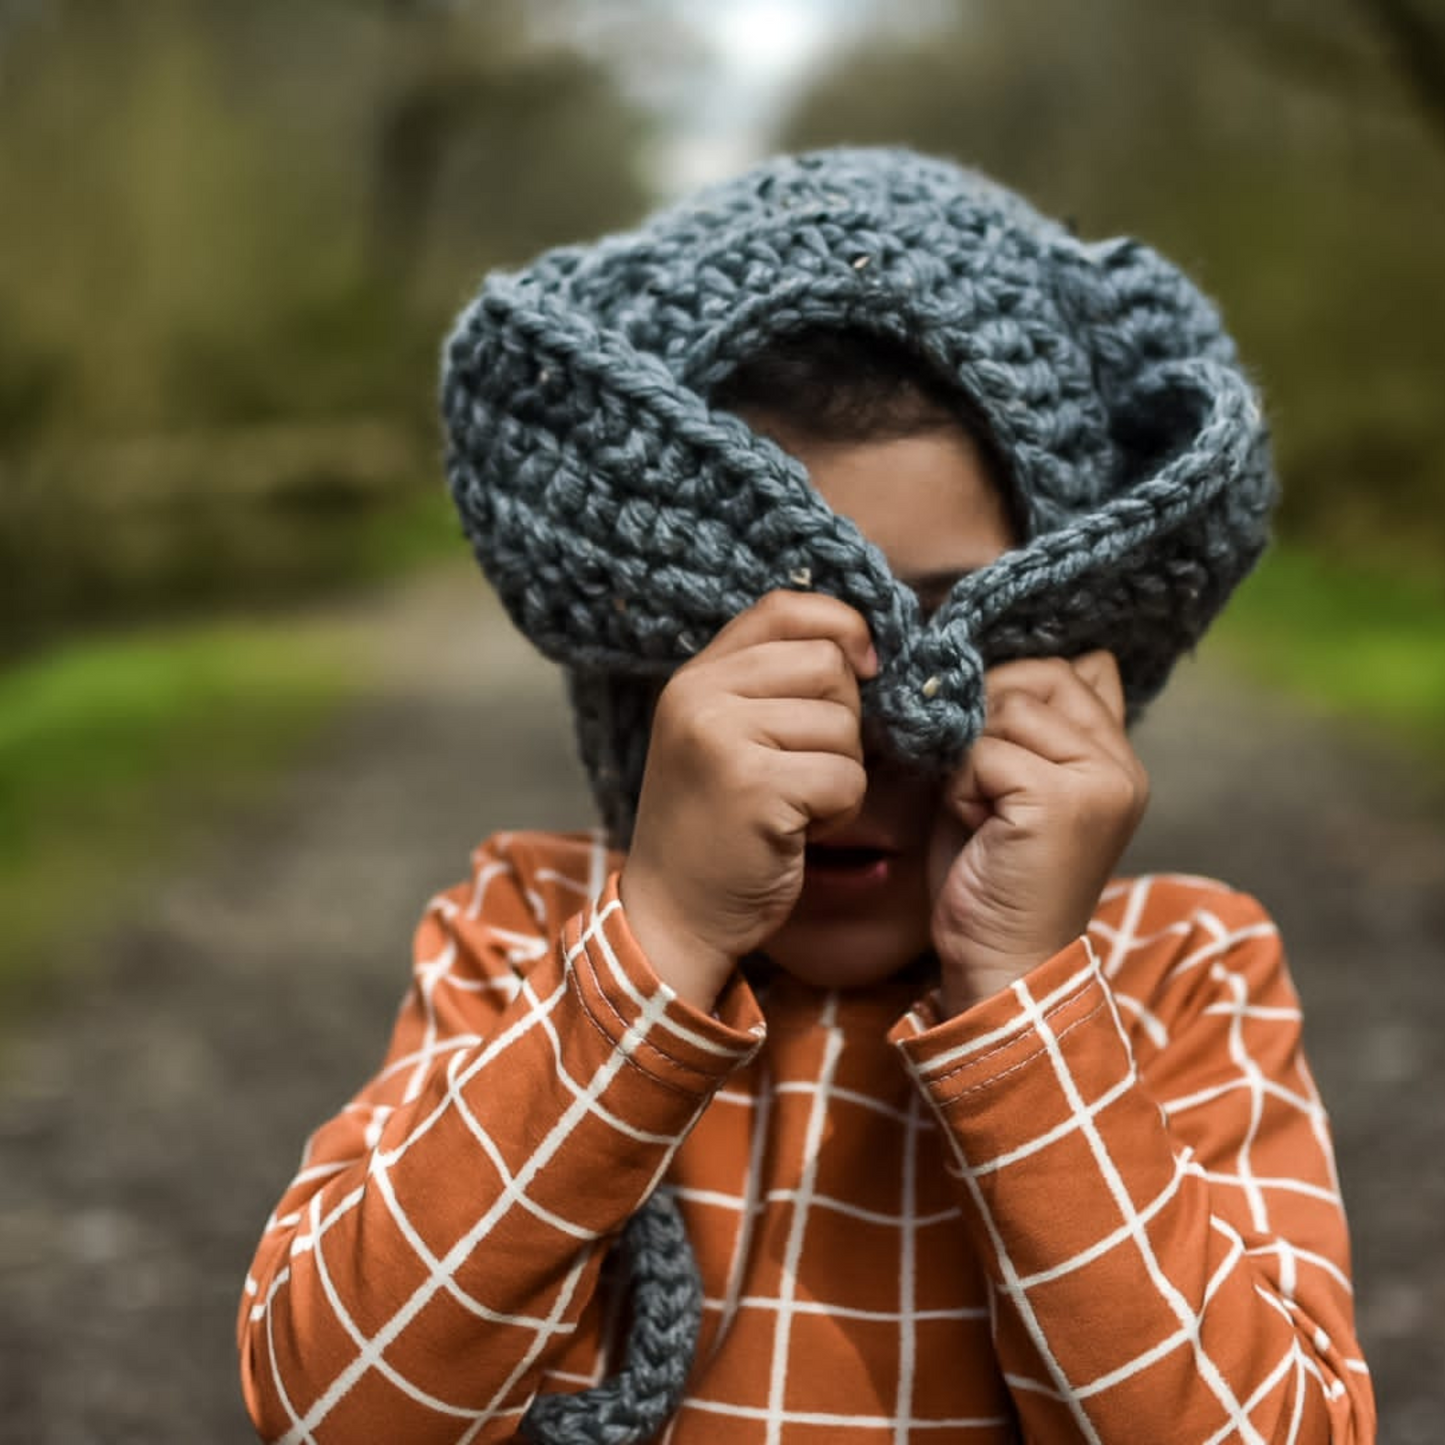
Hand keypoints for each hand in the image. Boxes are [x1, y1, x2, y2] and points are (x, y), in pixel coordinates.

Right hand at [619, 590, 876, 1009]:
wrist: (673, 915)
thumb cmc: (717, 828)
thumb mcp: (725, 736)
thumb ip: (771, 684)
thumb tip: (865, 647)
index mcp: (695, 676)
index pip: (786, 607)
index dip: (843, 626)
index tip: (865, 668)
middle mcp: (700, 695)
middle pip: (828, 665)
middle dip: (843, 720)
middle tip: (805, 768)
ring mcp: (722, 739)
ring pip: (844, 725)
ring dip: (841, 772)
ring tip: (795, 804)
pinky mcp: (753, 787)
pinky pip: (846, 777)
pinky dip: (840, 811)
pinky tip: (800, 830)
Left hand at [928, 651, 1148, 1013]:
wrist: (1002, 964)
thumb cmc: (993, 878)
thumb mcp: (1012, 788)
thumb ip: (1028, 729)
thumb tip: (1019, 663)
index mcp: (1117, 758)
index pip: (1074, 668)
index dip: (1014, 693)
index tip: (993, 750)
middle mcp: (1122, 764)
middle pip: (1037, 676)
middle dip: (987, 718)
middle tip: (981, 788)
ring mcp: (1099, 780)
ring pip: (1006, 709)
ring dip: (970, 759)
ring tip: (983, 814)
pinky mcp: (1062, 800)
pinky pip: (984, 752)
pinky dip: (962, 788)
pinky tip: (979, 830)